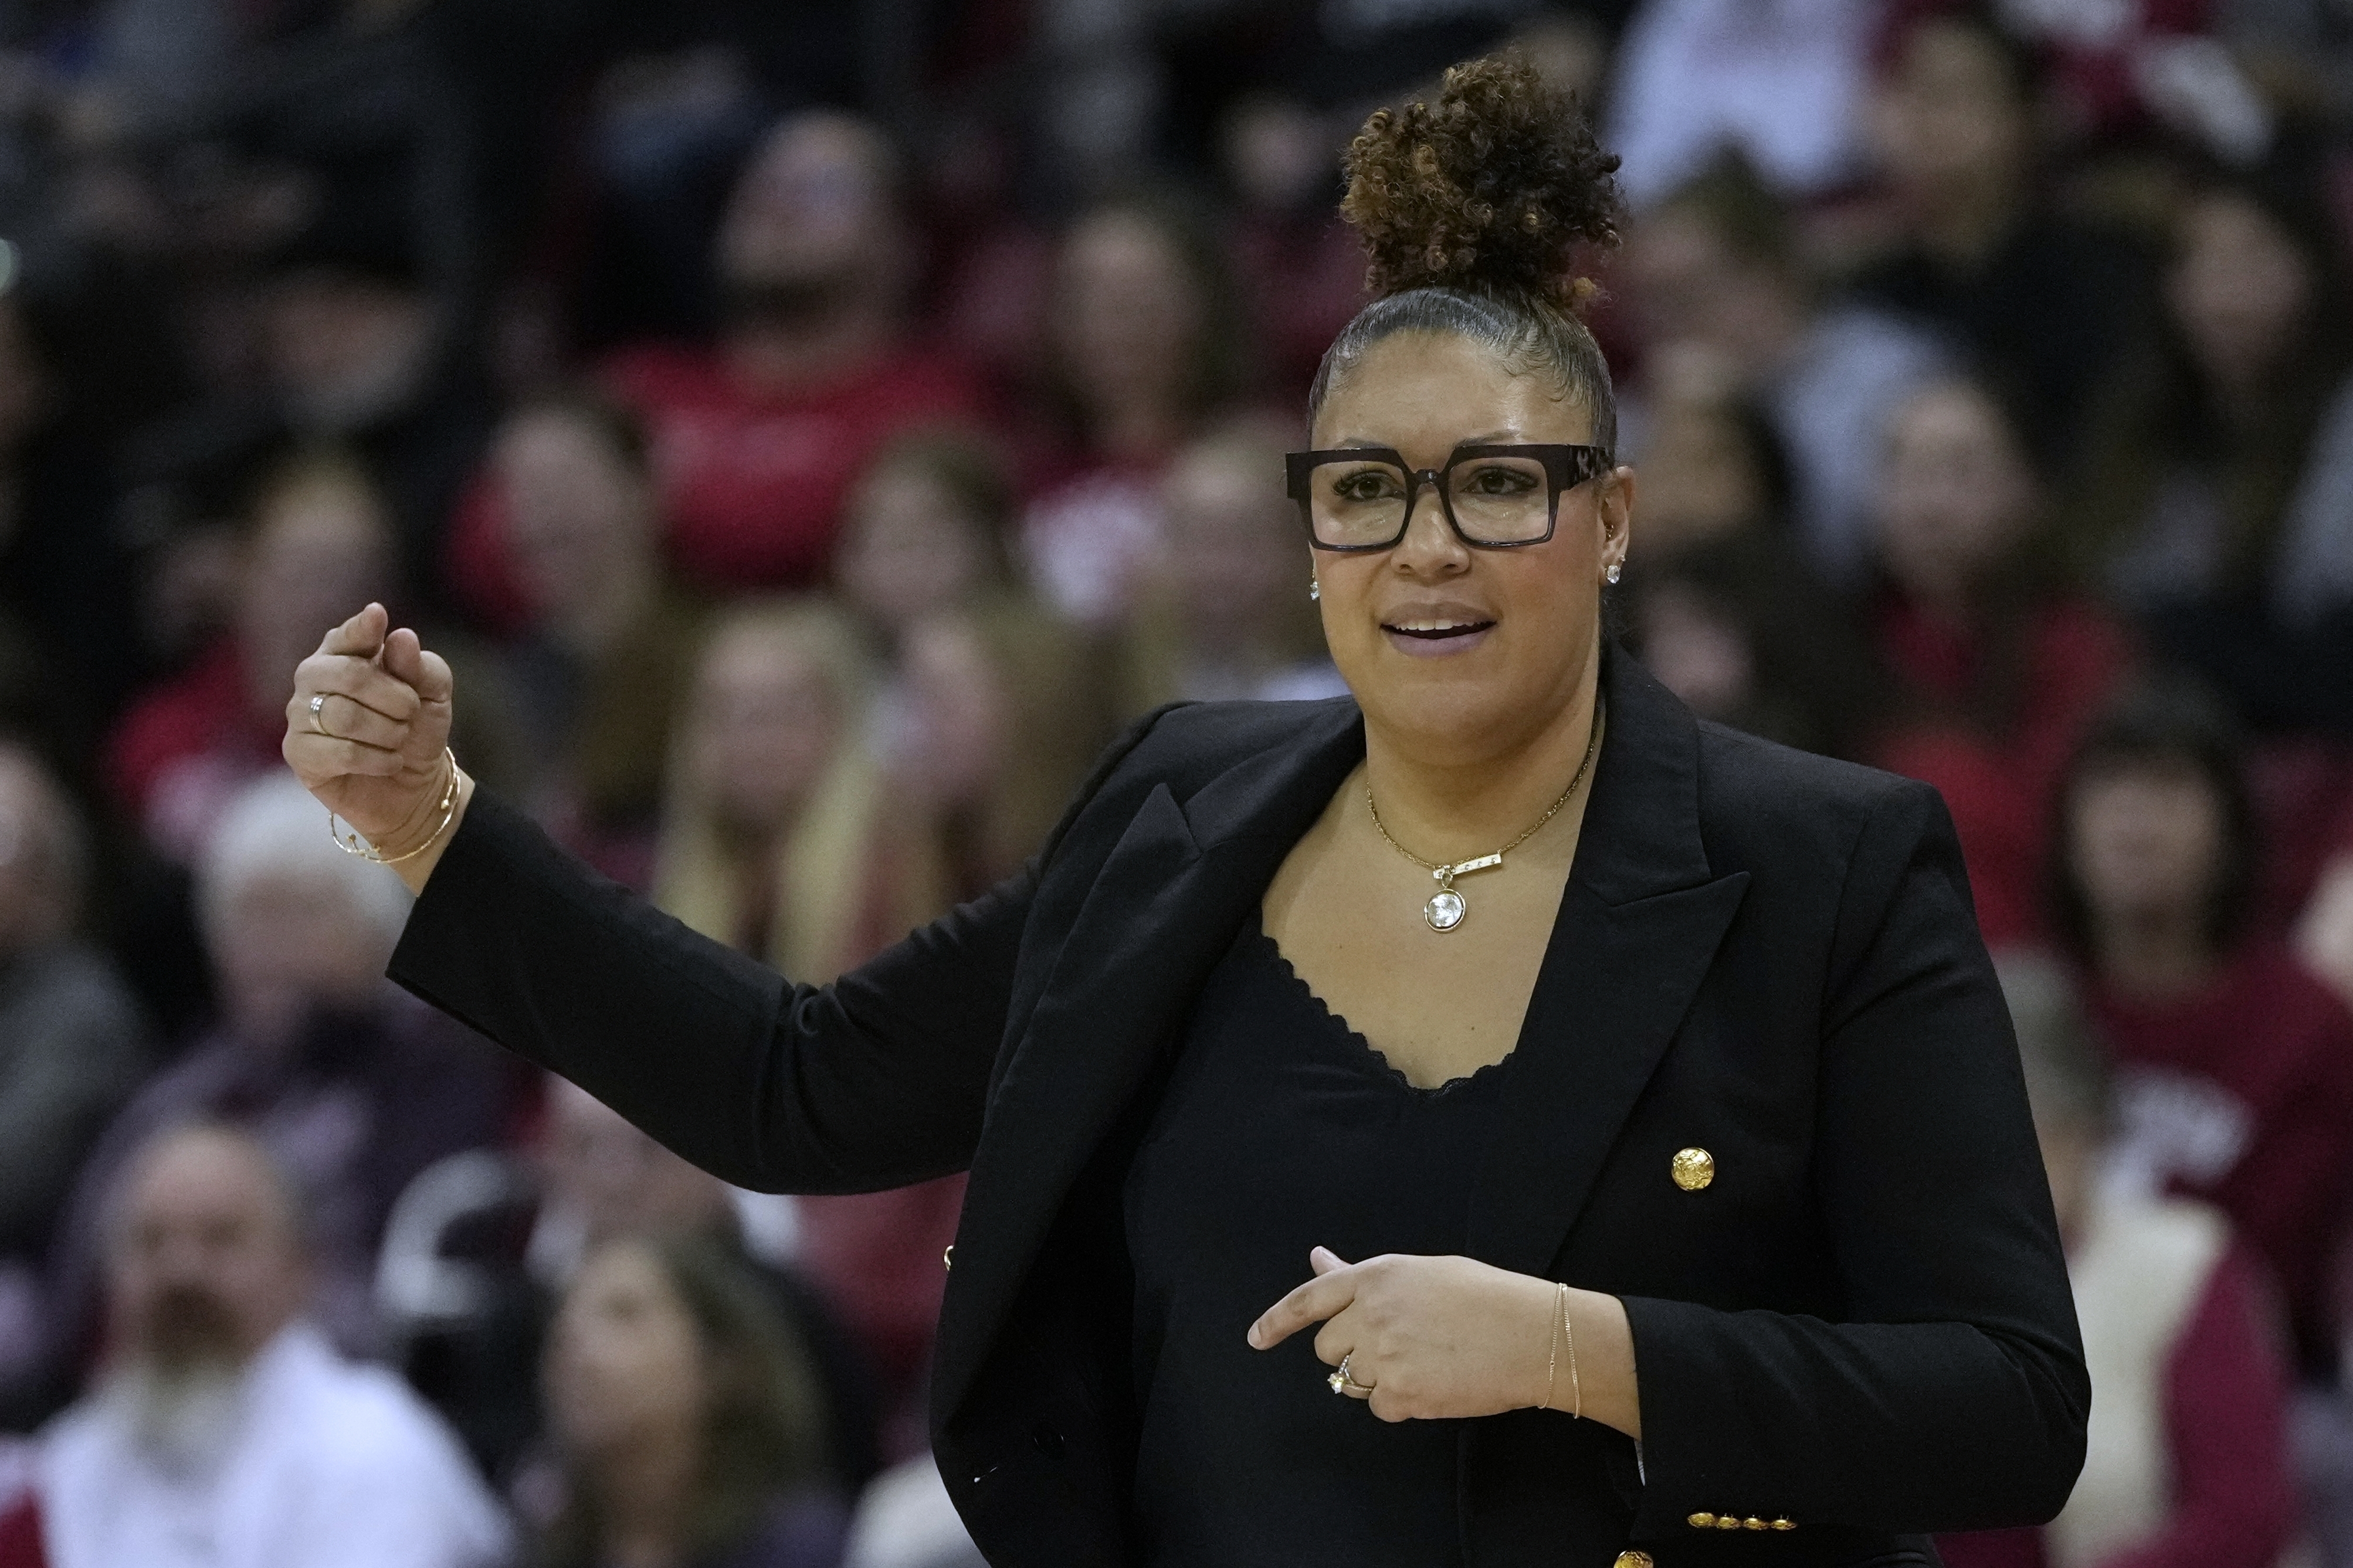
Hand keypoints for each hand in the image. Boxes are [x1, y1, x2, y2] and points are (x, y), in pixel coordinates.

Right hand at [282, 603, 466, 887]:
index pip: (348, 635)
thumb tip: (400, 637)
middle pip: (348, 675)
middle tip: (410, 713)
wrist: (415, 784)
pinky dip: (376, 759)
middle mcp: (313, 676)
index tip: (378, 616)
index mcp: (344, 651)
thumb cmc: (417, 727)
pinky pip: (339, 752)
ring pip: (343, 716)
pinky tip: (388, 762)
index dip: (362, 628)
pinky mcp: (298, 753)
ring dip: (388, 732)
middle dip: (395, 698)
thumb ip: (419, 665)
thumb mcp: (433, 693)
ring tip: (398, 739)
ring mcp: (300, 714)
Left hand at [1247, 1247, 1556, 1422]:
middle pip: (1326, 1347)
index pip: (1310, 1298)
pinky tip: (1434, 1385)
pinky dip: (1400, 1403)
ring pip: (1348, 1380)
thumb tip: (1317, 1259)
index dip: (1278, 1320)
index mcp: (1377, 1276)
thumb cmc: (1486, 1297)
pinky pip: (1378, 1408)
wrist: (1533, 1336)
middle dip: (1348, 1351)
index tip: (1256, 1338)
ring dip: (1375, 1378)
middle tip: (1393, 1348)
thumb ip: (1364, 1275)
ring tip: (1423, 1363)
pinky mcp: (1401, 1395)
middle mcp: (1371, 1313)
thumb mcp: (1421, 1274)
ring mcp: (1383, 1356)